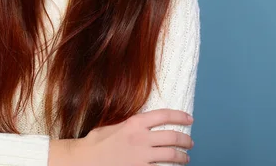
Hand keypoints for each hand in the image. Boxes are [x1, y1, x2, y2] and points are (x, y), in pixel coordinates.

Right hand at [74, 109, 193, 164]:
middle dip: (185, 140)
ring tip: (186, 158)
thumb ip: (130, 125)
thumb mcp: (114, 126)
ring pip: (172, 155)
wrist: (86, 160)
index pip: (164, 115)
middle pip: (172, 136)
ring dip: (182, 157)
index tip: (189, 119)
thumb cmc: (96, 143)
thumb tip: (142, 125)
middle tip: (190, 142)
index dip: (180, 116)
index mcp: (135, 123)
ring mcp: (141, 156)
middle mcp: (141, 138)